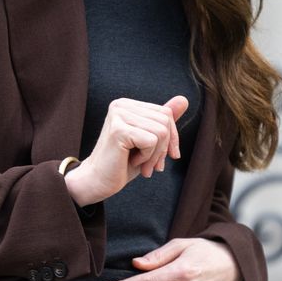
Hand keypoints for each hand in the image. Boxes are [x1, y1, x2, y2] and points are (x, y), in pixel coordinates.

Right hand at [64, 95, 188, 206]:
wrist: (97, 181)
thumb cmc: (123, 163)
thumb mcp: (149, 141)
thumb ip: (163, 121)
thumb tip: (184, 99)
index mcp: (127, 104)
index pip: (165, 113)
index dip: (172, 138)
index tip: (165, 158)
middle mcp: (121, 105)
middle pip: (165, 121)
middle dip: (164, 148)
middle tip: (152, 166)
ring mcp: (118, 115)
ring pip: (161, 132)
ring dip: (155, 155)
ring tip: (142, 166)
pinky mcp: (118, 130)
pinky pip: (151, 141)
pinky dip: (147, 158)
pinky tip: (132, 162)